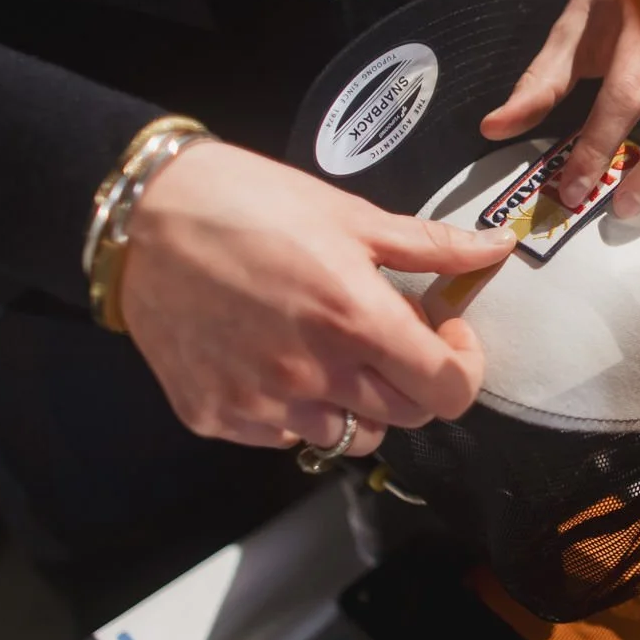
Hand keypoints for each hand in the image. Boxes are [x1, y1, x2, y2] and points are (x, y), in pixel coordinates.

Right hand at [118, 142, 518, 455]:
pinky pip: (283, 436)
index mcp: (356, 321)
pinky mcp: (218, 417)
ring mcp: (263, 403)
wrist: (142, 217)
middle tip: (389, 334)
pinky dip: (294, 408)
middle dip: (413, 379)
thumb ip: (430, 246)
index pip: (447, 390)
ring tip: (330, 347)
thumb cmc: (250, 204)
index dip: (462, 366)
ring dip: (356, 401)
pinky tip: (277, 357)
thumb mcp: (350, 215)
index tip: (446, 334)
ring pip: (346, 436)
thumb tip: (497, 247)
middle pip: (405, 417)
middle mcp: (314, 375)